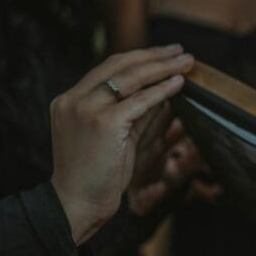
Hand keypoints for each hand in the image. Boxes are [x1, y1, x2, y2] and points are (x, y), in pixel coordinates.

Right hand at [50, 44, 194, 243]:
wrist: (76, 204)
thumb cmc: (95, 177)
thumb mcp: (112, 137)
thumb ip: (132, 114)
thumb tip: (163, 92)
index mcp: (69, 100)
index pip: (107, 69)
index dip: (138, 58)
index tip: (162, 54)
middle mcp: (73, 99)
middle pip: (119, 65)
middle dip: (153, 55)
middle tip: (180, 51)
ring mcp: (86, 109)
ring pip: (131, 78)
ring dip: (162, 67)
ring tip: (187, 62)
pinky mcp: (104, 122)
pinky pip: (140, 100)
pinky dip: (162, 90)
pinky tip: (179, 84)